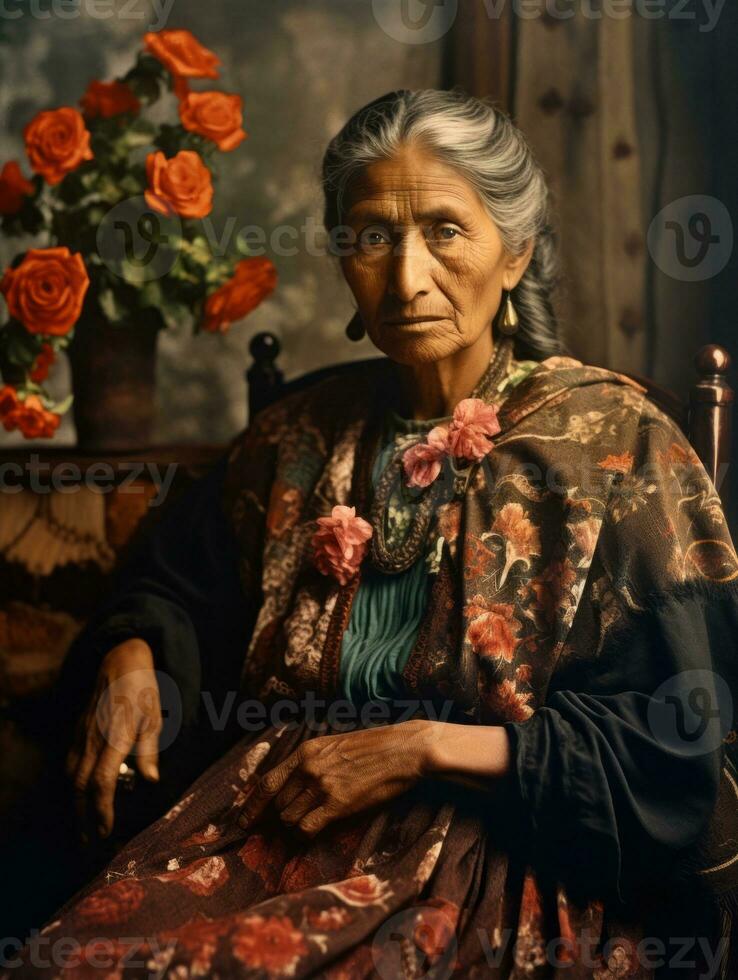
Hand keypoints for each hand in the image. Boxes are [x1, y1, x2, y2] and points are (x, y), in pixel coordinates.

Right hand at [65, 638, 161, 838]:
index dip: (102, 808)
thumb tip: (151, 780)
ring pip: (72, 776)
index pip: (102, 781)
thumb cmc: (143, 690)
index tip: (106, 830)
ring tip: (84, 826)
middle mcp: (94, 739)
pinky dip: (73, 784)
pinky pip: (71, 763)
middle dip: (85, 816)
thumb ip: (150, 749)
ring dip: (76, 804)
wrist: (120, 661)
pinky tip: (80, 795)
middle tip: (92, 840)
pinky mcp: (78, 731)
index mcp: (115, 737)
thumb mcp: (155, 716)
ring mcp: (83, 735)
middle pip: (81, 786)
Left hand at [238, 719, 435, 837]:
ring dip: (295, 825)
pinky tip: (316, 830)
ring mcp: (322, 786)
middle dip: (277, 818)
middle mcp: (308, 768)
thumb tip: (291, 785)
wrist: (403, 750)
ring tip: (311, 821)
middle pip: (277, 804)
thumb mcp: (334, 746)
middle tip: (285, 825)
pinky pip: (306, 828)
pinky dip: (305, 834)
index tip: (243, 821)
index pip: (267, 782)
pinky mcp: (338, 804)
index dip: (251, 805)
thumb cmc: (373, 747)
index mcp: (306, 752)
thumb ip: (311, 762)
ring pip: (289, 818)